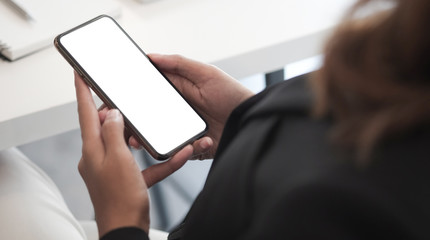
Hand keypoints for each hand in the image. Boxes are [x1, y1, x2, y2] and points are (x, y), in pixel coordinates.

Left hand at [75, 72, 192, 236]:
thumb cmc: (120, 199)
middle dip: (119, 113)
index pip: (85, 112)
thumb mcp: (118, 158)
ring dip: (144, 138)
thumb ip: (114, 132)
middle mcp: (99, 157)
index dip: (82, 90)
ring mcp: (113, 169)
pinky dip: (160, 161)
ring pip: (128, 144)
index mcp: (92, 149)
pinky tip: (178, 156)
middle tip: (127, 100)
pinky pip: (145, 165)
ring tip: (155, 130)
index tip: (78, 73)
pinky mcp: (127, 180)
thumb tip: (112, 113)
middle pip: (108, 127)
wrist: (127, 229)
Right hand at [129, 54, 253, 159]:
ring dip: (151, 141)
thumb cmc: (233, 95)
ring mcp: (185, 131)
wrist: (251, 122)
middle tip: (126, 128)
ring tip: (144, 143)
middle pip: (150, 119)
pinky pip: (180, 152)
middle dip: (136, 125)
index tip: (118, 102)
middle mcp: (179, 112)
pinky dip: (186, 150)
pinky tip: (201, 142)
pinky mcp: (193, 147)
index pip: (150, 93)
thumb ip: (180, 64)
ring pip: (159, 138)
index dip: (134, 98)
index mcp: (180, 92)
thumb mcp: (207, 74)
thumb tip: (153, 57)